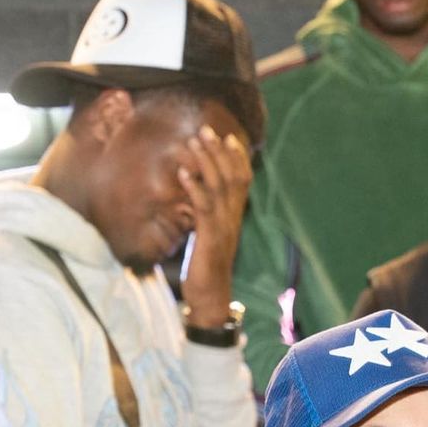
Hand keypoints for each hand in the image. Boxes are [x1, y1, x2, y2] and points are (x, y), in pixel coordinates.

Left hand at [178, 124, 251, 326]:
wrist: (210, 296)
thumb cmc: (206, 268)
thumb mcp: (208, 237)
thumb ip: (208, 217)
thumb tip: (199, 199)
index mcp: (235, 218)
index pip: (243, 181)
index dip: (237, 158)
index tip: (227, 138)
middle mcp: (233, 219)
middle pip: (232, 177)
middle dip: (219, 151)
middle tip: (206, 130)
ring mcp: (223, 227)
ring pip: (220, 187)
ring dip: (207, 162)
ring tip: (194, 141)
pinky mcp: (210, 237)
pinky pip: (204, 207)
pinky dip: (195, 187)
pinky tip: (184, 173)